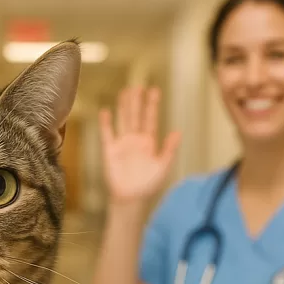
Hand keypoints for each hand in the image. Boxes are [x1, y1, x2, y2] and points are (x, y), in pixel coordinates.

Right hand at [99, 86, 180, 204]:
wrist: (130, 198)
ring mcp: (122, 144)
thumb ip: (169, 150)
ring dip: (123, 107)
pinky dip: (106, 123)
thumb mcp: (162, 167)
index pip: (151, 119)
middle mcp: (135, 140)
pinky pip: (107, 134)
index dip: (152, 105)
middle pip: (136, 116)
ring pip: (123, 121)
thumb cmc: (148, 185)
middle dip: (137, 102)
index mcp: (149, 142)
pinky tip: (105, 111)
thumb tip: (177, 132)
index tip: (154, 90)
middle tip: (137, 85)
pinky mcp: (110, 151)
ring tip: (124, 92)